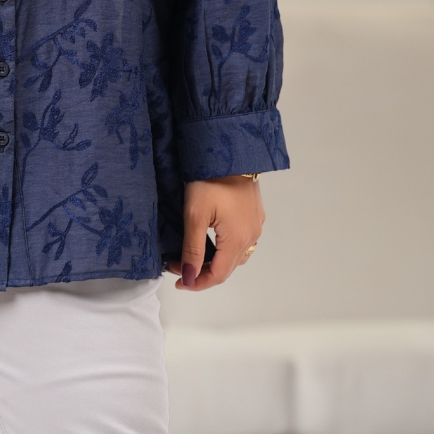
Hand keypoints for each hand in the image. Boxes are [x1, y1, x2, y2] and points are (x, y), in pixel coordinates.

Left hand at [166, 176, 264, 291]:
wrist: (229, 151)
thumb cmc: (210, 179)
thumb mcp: (195, 215)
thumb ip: (192, 249)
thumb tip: (189, 277)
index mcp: (237, 239)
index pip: (218, 275)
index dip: (197, 282)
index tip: (177, 280)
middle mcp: (251, 236)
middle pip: (227, 268)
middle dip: (202, 272)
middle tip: (178, 266)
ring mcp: (255, 225)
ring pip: (236, 257)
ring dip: (215, 262)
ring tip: (193, 256)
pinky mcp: (255, 215)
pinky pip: (242, 242)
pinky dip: (225, 249)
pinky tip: (211, 242)